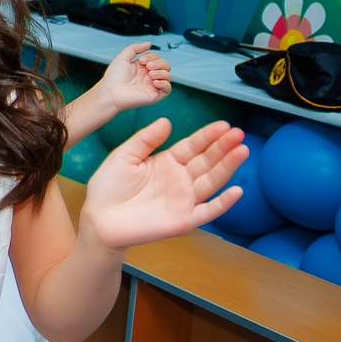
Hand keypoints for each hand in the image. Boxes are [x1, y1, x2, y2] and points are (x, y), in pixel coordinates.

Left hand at [79, 118, 247, 251]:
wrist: (98, 219)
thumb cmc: (108, 187)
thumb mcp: (124, 156)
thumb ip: (145, 140)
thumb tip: (166, 121)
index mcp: (168, 162)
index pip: (193, 146)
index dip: (208, 136)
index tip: (224, 125)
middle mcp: (181, 180)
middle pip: (207, 161)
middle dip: (223, 147)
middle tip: (238, 133)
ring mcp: (184, 200)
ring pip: (212, 181)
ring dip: (228, 167)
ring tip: (241, 150)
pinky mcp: (183, 220)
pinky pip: (207, 211)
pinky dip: (223, 203)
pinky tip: (236, 191)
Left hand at [99, 39, 170, 111]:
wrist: (111, 92)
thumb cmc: (114, 78)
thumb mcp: (123, 57)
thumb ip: (135, 48)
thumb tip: (148, 44)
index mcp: (142, 67)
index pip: (156, 58)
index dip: (152, 57)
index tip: (142, 60)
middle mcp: (148, 76)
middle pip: (165, 66)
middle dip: (159, 63)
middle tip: (148, 67)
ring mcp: (152, 85)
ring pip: (168, 76)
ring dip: (162, 72)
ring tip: (151, 74)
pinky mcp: (154, 95)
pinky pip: (168, 89)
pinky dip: (165, 84)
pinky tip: (154, 82)